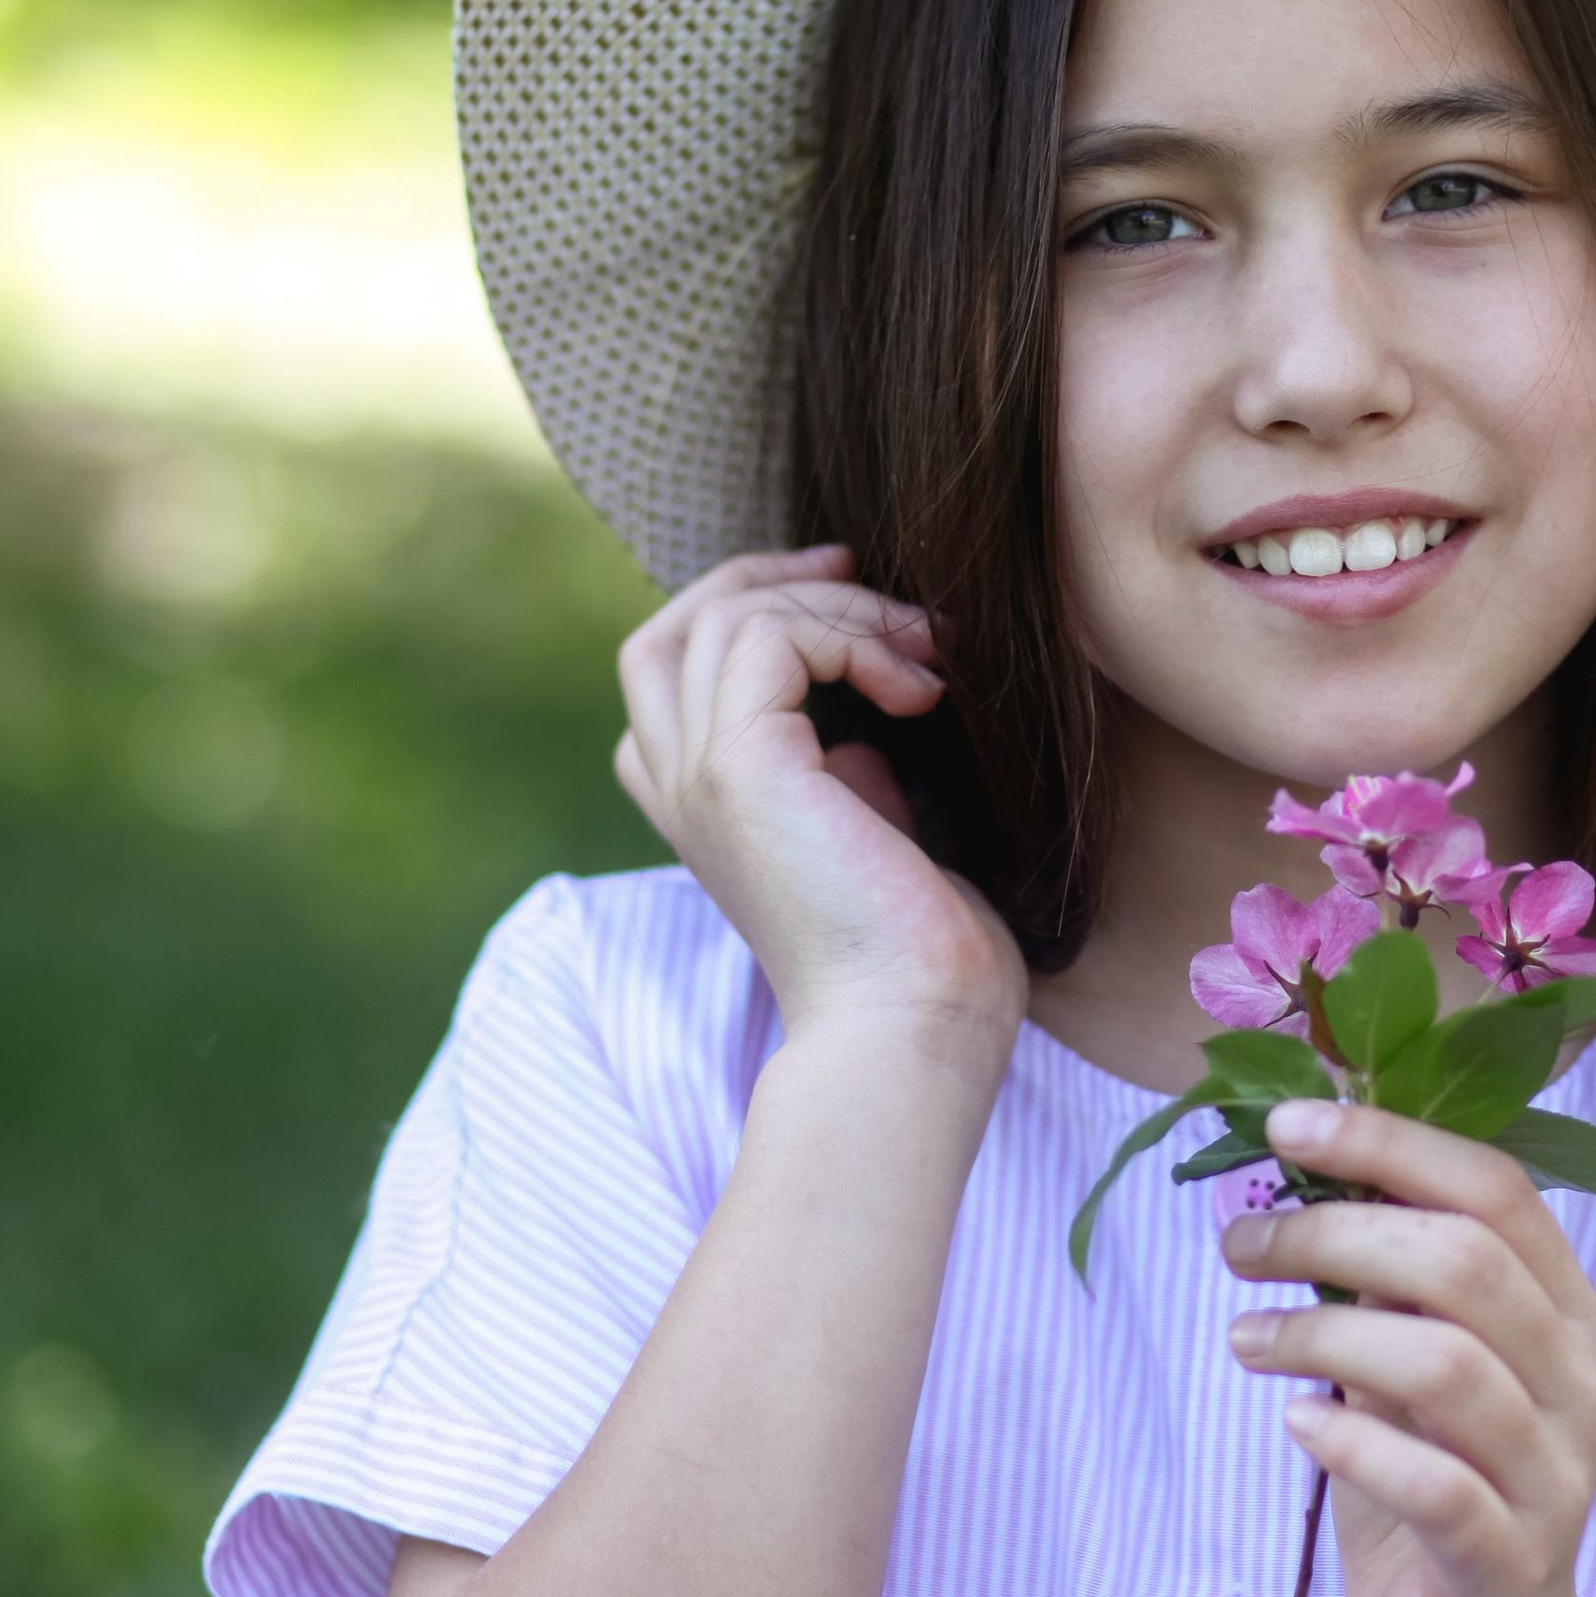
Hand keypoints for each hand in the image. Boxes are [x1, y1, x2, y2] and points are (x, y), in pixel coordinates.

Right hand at [614, 549, 1025, 1047]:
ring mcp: (700, 775)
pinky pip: (771, 635)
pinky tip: (918, 686)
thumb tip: (868, 710)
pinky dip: (852, 635)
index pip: (669, 673)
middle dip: (764, 579)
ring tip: (926, 651)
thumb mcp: (876, 829)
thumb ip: (847, 765)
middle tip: (861, 574)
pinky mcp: (738, 767)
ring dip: (839, 608)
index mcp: (703, 807)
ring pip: (726, 616)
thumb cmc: (920, 948)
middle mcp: (682, 788)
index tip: (852, 596)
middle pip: (670, 630)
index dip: (748, 611)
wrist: (915, 1022)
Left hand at [1221, 1098, 1595, 1596]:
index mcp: (1564, 1316)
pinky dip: (1354, 1443)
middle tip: (1242, 1242)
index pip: (1497, 1188)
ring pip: (1449, 1365)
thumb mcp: (1408, 1376)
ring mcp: (1553, 1481)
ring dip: (1325, 1333)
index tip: (1285, 1125)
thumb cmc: (1434, 1501)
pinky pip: (1438, 1488)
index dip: (1390, 1142)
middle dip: (1339, 1232)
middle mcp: (1579, 1387)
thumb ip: (1385, 1287)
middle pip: (1469, 1263)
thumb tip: (1301, 1173)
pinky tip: (1294, 1424)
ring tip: (1245, 1337)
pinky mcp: (1507, 1568)